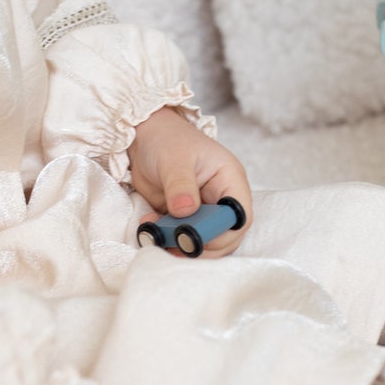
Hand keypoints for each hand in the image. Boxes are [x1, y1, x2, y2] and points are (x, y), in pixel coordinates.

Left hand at [126, 107, 253, 259]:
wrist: (144, 138)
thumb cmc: (167, 140)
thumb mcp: (174, 159)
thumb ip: (181, 185)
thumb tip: (186, 211)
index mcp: (230, 180)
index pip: (240, 216)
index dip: (223, 232)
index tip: (197, 236)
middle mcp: (221, 199)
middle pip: (226, 236)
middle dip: (202, 245)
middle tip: (176, 245)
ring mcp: (203, 212)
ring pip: (204, 242)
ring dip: (181, 245)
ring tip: (159, 236)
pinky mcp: (184, 220)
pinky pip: (181, 239)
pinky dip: (166, 240)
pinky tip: (150, 227)